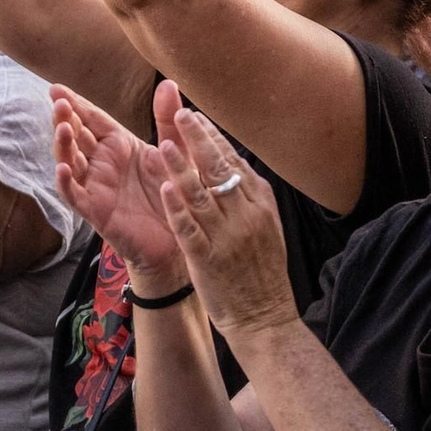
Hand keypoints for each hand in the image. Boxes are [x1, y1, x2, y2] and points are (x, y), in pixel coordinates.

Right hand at [54, 80, 185, 282]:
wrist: (180, 235)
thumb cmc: (173, 191)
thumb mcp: (174, 150)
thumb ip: (168, 118)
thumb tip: (168, 82)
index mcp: (119, 145)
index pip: (92, 119)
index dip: (75, 103)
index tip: (55, 88)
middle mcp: (103, 163)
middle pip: (76, 136)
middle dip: (65, 119)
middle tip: (58, 102)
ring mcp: (96, 185)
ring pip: (70, 161)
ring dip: (63, 145)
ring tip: (62, 128)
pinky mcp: (96, 210)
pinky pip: (75, 195)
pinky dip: (66, 182)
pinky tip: (63, 168)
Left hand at [155, 104, 297, 338]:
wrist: (265, 317)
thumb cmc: (262, 270)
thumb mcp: (266, 224)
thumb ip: (249, 195)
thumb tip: (231, 161)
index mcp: (260, 203)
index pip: (233, 161)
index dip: (213, 137)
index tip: (195, 115)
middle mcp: (245, 214)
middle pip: (218, 169)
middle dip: (198, 139)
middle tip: (180, 114)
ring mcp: (226, 236)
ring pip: (200, 194)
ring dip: (181, 166)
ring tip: (163, 143)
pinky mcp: (207, 259)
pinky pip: (189, 228)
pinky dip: (177, 207)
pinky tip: (164, 188)